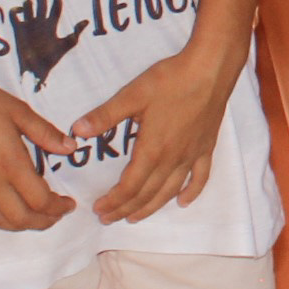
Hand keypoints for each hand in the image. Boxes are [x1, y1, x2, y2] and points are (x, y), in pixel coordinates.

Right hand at [0, 66, 79, 234]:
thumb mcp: (18, 111)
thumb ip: (45, 132)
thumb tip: (70, 148)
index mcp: (11, 163)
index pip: (40, 199)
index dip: (58, 207)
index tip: (68, 204)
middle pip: (20, 217)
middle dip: (42, 222)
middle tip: (53, 215)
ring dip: (14, 226)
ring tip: (28, 218)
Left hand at [82, 42, 242, 222]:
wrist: (210, 69)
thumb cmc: (170, 80)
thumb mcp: (132, 94)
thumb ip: (105, 115)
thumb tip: (78, 130)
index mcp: (152, 149)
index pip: (129, 186)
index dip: (113, 201)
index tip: (99, 209)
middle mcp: (172, 159)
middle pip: (147, 194)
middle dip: (126, 209)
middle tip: (109, 218)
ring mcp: (191, 155)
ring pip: (170, 191)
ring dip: (152, 207)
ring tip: (136, 217)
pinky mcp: (206, 148)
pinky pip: (199, 178)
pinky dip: (191, 193)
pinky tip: (183, 202)